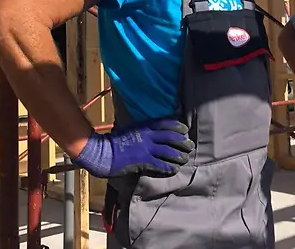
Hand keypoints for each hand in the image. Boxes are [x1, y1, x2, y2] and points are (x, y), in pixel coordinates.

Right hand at [71, 118, 194, 177]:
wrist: (103, 153)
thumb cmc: (115, 141)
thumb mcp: (130, 129)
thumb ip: (143, 130)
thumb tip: (154, 133)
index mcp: (144, 126)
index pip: (166, 123)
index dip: (178, 126)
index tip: (185, 130)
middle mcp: (148, 136)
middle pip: (171, 137)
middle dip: (183, 142)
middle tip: (190, 146)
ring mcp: (146, 149)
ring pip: (169, 152)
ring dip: (179, 156)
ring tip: (185, 159)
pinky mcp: (144, 162)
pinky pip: (161, 165)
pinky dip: (169, 167)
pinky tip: (175, 169)